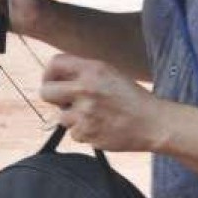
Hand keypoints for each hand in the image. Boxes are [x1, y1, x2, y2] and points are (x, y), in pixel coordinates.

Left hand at [39, 55, 167, 151]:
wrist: (152, 123)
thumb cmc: (131, 98)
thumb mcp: (109, 74)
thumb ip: (83, 73)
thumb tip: (56, 79)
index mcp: (92, 69)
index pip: (54, 63)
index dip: (49, 73)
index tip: (52, 81)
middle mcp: (85, 88)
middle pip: (45, 92)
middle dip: (53, 98)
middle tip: (66, 102)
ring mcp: (85, 112)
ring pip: (61, 117)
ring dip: (73, 118)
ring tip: (95, 116)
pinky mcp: (86, 133)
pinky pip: (74, 133)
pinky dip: (84, 132)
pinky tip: (101, 127)